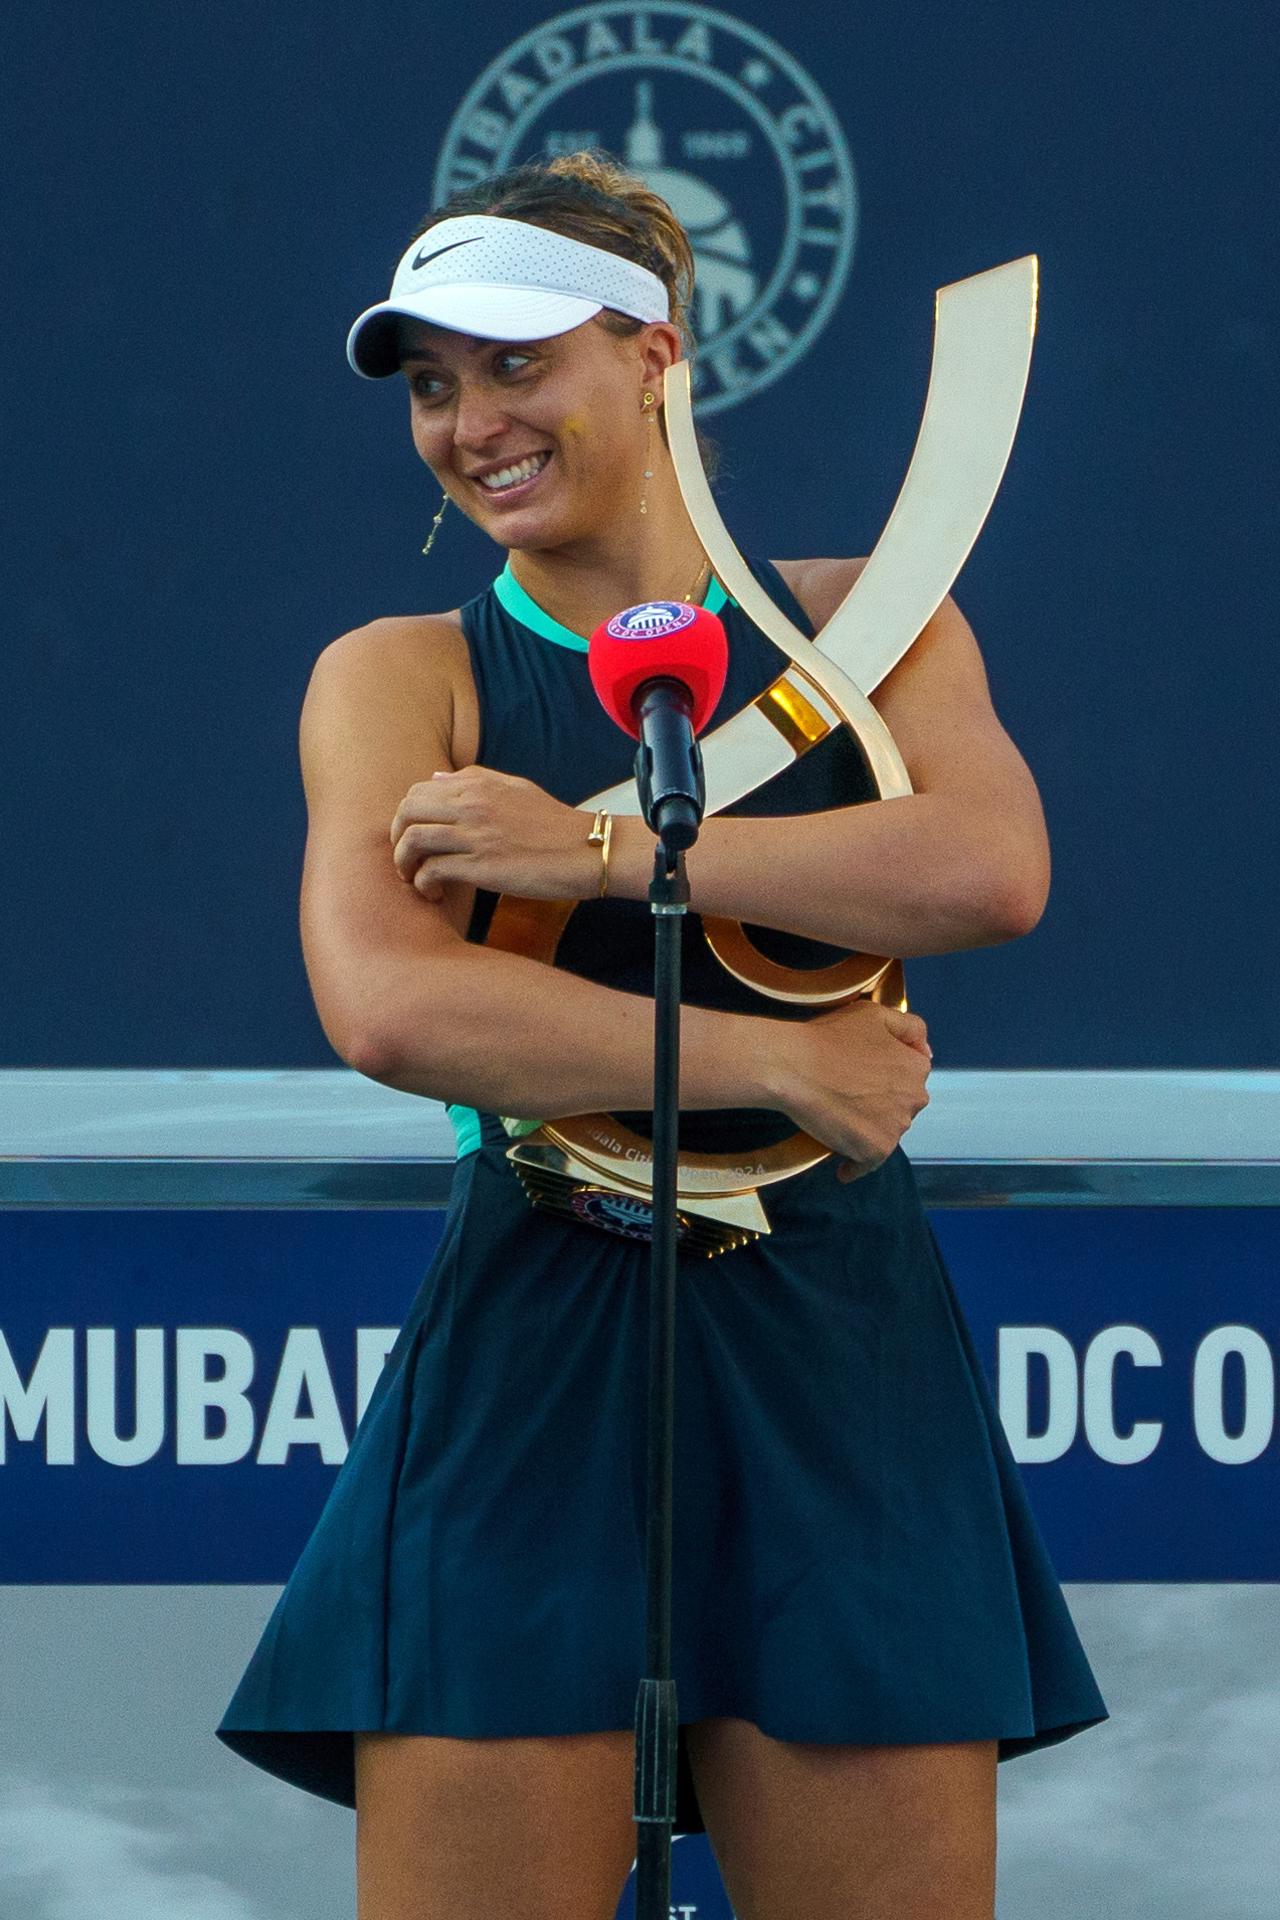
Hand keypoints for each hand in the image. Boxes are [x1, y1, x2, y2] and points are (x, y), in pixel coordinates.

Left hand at [390, 766, 599, 902]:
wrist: (587, 849)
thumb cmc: (554, 823)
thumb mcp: (515, 787)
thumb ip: (473, 779)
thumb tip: (434, 779)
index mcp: (477, 784)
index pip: (417, 791)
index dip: (405, 816)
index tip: (412, 836)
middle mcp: (471, 805)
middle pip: (406, 813)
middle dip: (396, 839)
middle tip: (405, 859)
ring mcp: (475, 835)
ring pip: (412, 841)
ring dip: (403, 864)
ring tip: (413, 879)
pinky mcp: (482, 867)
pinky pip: (432, 871)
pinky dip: (424, 884)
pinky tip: (435, 893)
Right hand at [758, 998, 932, 1182]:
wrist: (793, 1066)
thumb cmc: (829, 1037)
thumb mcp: (874, 1014)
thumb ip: (910, 1028)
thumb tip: (927, 1052)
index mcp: (916, 1067)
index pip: (910, 1075)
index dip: (886, 1072)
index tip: (865, 1073)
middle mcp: (914, 1100)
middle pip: (901, 1105)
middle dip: (882, 1102)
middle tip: (848, 1094)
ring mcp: (895, 1128)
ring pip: (885, 1132)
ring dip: (869, 1130)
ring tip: (840, 1121)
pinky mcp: (874, 1151)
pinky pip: (867, 1163)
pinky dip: (856, 1165)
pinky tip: (843, 1167)